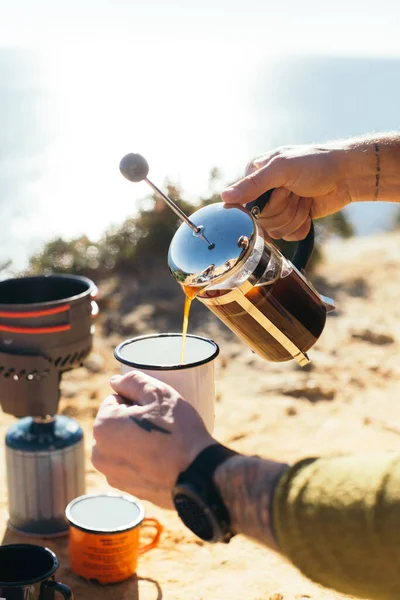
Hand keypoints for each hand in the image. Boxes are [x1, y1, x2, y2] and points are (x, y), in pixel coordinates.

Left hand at [92, 371, 214, 508]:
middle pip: (116, 423)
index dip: (136, 401)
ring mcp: (111, 473)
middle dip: (133, 421)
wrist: (198, 474)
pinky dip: (141, 459)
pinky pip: (130, 464)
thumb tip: (115, 381)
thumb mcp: (158, 393)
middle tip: (160, 425)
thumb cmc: (178, 431)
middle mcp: (99, 453)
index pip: (115, 400)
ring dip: (136, 440)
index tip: (154, 410)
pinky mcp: (125, 488)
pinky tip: (161, 459)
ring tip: (161, 442)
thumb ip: (132, 380)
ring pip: (122, 444)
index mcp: (102, 426)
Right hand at [222, 144, 352, 240]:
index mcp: (254, 174)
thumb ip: (253, 184)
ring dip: (295, 216)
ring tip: (305, 198)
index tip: (283, 192)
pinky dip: (301, 226)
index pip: (244, 205)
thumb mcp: (282, 169)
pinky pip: (287, 237)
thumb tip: (224, 196)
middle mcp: (262, 192)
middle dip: (285, 209)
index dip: (266, 204)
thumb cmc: (316, 164)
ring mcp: (277, 207)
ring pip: (275, 231)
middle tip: (297, 192)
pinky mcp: (290, 220)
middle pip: (261, 221)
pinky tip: (309, 211)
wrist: (347, 175)